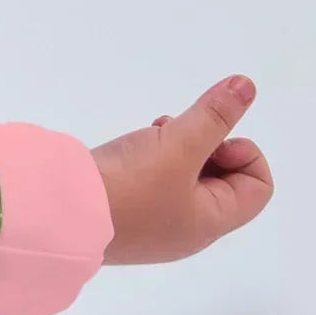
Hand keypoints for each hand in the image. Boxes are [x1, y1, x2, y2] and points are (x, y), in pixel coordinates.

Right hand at [90, 75, 273, 264]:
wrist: (58, 213)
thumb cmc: (129, 187)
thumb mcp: (178, 146)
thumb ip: (213, 115)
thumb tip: (247, 86)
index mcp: (211, 222)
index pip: (258, 186)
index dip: (243, 152)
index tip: (210, 140)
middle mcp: (188, 228)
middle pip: (223, 179)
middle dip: (206, 145)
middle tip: (177, 132)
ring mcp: (156, 222)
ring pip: (187, 176)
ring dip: (178, 148)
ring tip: (153, 136)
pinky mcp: (127, 211)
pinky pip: (157, 181)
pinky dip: (153, 159)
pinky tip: (132, 148)